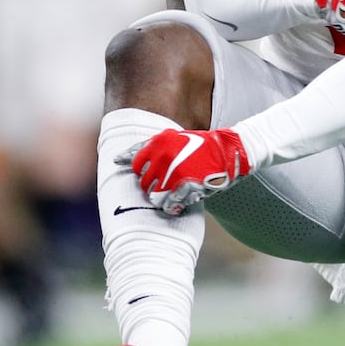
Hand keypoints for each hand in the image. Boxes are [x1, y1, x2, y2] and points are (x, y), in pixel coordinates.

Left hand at [120, 128, 251, 215]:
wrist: (227, 151)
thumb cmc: (199, 147)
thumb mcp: (173, 139)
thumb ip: (148, 149)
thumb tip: (117, 159)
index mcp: (159, 142)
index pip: (134, 162)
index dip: (138, 171)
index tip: (139, 176)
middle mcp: (163, 156)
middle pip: (143, 181)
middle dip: (151, 187)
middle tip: (164, 186)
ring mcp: (174, 171)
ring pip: (153, 195)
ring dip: (160, 198)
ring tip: (171, 195)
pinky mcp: (185, 185)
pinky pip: (168, 203)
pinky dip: (171, 206)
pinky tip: (177, 203)